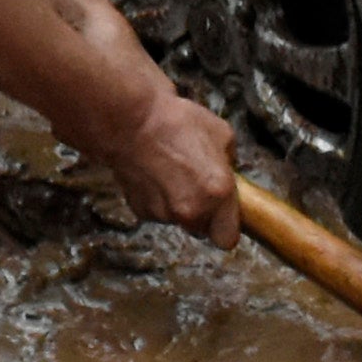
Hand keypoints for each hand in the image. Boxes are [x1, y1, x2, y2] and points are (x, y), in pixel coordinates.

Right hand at [101, 85, 244, 240]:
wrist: (132, 122)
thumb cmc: (176, 123)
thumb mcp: (222, 134)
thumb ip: (229, 164)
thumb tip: (227, 172)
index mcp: (218, 193)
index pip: (228, 238)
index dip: (227, 228)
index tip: (225, 217)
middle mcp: (193, 211)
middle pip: (202, 229)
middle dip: (203, 213)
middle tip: (197, 186)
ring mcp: (165, 214)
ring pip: (178, 219)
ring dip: (178, 204)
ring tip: (171, 174)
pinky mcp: (142, 211)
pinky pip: (157, 211)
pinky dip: (157, 200)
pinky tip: (155, 176)